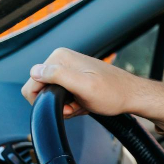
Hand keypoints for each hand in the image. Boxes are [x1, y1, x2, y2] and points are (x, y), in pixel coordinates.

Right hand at [21, 47, 163, 129]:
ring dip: (66, 106)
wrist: (132, 96)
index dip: (45, 100)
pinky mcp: (74, 78)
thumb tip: (35, 71)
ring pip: (52, 96)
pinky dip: (72, 105)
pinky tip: (85, 104)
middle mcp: (62, 59)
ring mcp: (68, 69)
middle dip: (57, 104)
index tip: (65, 104)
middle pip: (41, 90)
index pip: (31, 83)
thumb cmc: (113, 93)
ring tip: (82, 105)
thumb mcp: (84, 87)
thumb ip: (59, 76)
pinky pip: (63, 97)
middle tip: (76, 106)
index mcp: (60, 57)